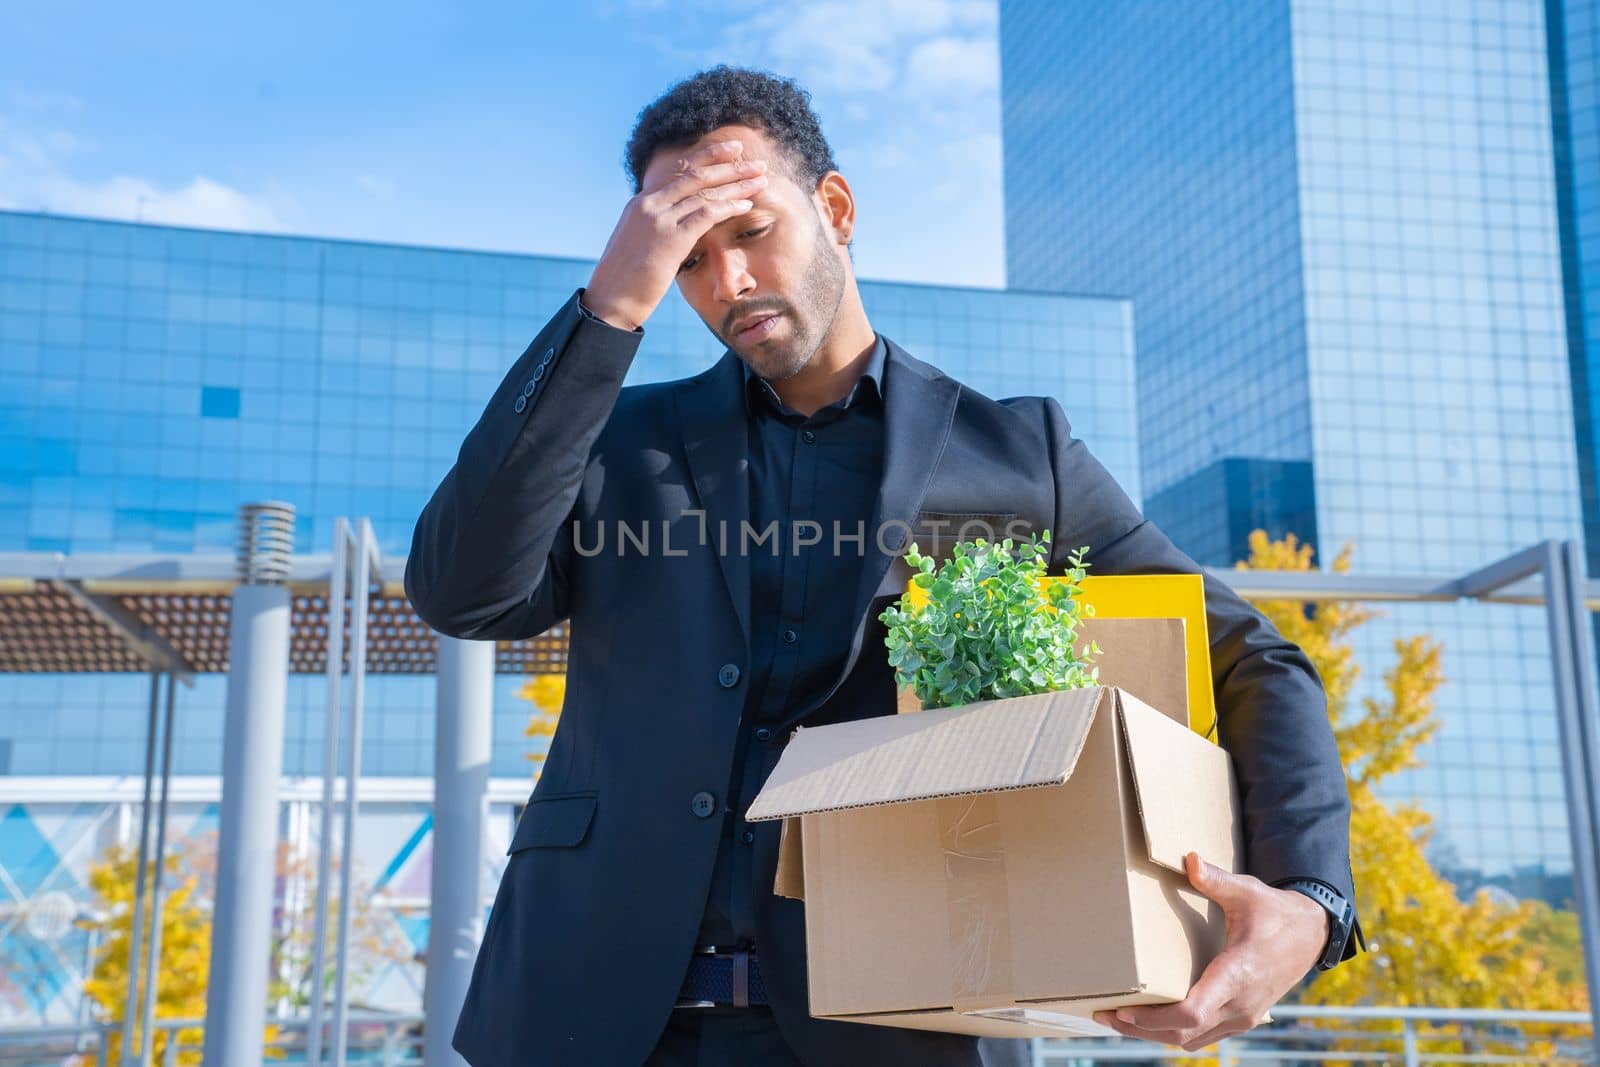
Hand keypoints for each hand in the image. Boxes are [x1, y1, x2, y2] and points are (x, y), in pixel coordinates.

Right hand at [583, 139, 768, 330]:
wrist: (609, 300)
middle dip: (730, 165)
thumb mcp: (638, 245)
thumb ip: (656, 230)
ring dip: (736, 184)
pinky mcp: (670, 239)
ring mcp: (659, 220)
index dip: (709, 158)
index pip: (679, 171)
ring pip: (704, 191)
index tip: (732, 151)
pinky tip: (746, 205)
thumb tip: (676, 229)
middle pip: (695, 174)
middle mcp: (649, 204)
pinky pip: (706, 215)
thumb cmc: (624, 280)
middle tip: (756, 162)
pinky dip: (728, 207)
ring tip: (761, 179)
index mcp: (641, 203)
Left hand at [1092, 852, 1328, 1050]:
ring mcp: (1242, 1017)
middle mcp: (1240, 1004)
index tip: (1123, 1009)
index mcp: (1237, 975)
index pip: (1192, 1012)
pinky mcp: (1242, 1019)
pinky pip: (1203, 1037)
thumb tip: (1190, 859)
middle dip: (1140, 1027)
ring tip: (1118, 1020)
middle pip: (1182, 1032)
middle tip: (1102, 1014)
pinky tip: (1150, 1021)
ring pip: (1191, 1040)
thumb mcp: (1247, 891)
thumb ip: (1217, 879)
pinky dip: (1174, 1033)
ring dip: (1153, 1034)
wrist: (1312, 936)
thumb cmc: (1276, 912)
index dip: (1154, 1017)